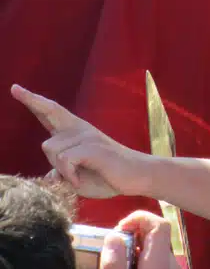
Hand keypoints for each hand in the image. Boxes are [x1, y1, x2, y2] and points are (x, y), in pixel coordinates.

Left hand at [11, 85, 150, 197]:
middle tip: (14, 88)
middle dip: (32, 100)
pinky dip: (69, 174)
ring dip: (60, 169)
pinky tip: (79, 179)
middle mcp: (79, 130)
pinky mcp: (93, 147)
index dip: (32, 101)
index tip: (15, 88)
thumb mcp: (78, 178)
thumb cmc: (107, 176)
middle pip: (49, 113)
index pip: (51, 113)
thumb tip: (50, 176)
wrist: (135, 177)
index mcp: (74, 134)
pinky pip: (65, 160)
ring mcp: (87, 136)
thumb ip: (62, 173)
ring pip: (51, 149)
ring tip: (78, 176)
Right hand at [99, 212, 183, 268]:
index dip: (140, 219)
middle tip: (113, 254)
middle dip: (133, 235)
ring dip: (136, 250)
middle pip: (156, 234)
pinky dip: (141, 261)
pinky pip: (156, 260)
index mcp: (158, 265)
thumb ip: (113, 266)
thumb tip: (113, 237)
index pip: (159, 224)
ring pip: (155, 247)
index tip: (119, 231)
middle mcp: (170, 264)